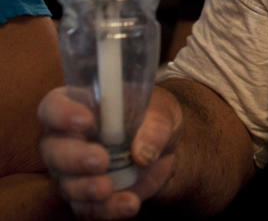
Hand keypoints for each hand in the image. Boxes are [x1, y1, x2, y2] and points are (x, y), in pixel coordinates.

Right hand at [38, 85, 181, 218]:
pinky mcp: (86, 195)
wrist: (165, 150)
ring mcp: (72, 171)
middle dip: (75, 158)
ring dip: (86, 188)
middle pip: (53, 149)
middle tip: (101, 161)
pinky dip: (106, 209)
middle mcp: (66, 138)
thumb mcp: (162, 112)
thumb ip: (154, 126)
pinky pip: (87, 208)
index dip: (62, 114)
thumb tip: (143, 153)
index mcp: (77, 106)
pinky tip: (129, 204)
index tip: (86, 121)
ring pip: (66, 183)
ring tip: (108, 188)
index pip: (54, 107)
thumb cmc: (154, 118)